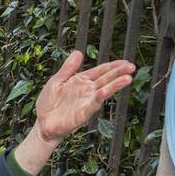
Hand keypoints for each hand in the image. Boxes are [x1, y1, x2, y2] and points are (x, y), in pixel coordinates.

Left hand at [15, 51, 135, 174]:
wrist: (43, 123)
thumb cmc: (49, 103)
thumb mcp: (56, 81)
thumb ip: (68, 68)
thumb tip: (78, 52)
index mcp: (81, 81)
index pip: (100, 71)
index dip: (112, 66)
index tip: (125, 62)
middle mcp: (87, 90)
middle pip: (106, 79)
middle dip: (118, 72)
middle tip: (131, 67)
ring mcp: (86, 101)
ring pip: (104, 90)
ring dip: (115, 85)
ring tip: (127, 78)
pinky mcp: (83, 113)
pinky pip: (92, 104)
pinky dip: (99, 97)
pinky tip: (105, 91)